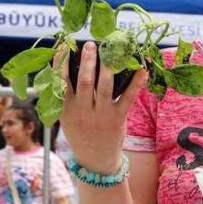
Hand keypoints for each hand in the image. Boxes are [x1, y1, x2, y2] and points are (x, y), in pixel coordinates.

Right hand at [60, 42, 145, 172]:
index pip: (61, 82)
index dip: (61, 63)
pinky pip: (127, 98)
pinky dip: (135, 83)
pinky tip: (142, 69)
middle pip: (84, 81)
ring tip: (110, 50)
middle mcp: (84, 110)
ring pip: (105, 87)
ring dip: (108, 67)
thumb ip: (63, 96)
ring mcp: (101, 114)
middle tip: (90, 44)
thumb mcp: (66, 117)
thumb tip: (60, 68)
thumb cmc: (80, 132)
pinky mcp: (118, 118)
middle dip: (87, 61)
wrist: (95, 159)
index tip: (64, 46)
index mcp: (67, 108)